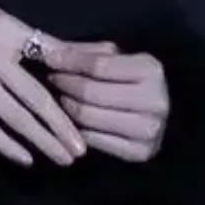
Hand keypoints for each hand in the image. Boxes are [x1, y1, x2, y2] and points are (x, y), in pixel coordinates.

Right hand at [0, 0, 120, 167]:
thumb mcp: (7, 23)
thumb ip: (50, 43)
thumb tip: (100, 52)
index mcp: (9, 32)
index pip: (52, 61)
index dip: (75, 87)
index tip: (95, 109)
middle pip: (34, 97)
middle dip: (60, 126)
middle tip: (81, 150)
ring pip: (12, 114)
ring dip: (39, 139)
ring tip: (62, 157)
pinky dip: (4, 143)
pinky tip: (25, 157)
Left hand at [52, 47, 170, 162]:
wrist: (156, 113)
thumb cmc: (129, 80)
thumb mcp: (113, 58)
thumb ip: (82, 52)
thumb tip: (48, 51)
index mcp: (150, 70)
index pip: (98, 65)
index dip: (69, 62)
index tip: (49, 59)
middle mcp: (155, 100)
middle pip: (92, 93)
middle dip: (65, 84)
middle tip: (52, 79)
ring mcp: (149, 130)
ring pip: (89, 118)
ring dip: (66, 107)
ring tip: (60, 98)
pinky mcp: (140, 152)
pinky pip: (94, 140)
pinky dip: (77, 130)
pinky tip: (71, 120)